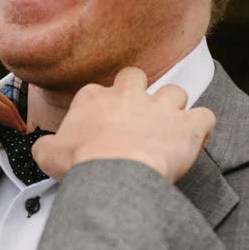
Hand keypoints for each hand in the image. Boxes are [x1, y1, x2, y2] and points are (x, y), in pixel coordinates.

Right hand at [32, 68, 213, 181]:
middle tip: (135, 116)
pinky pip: (205, 116)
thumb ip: (46, 146)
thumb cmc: (81, 162)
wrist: (114, 172)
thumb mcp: (48, 154)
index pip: (98, 91)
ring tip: (167, 129)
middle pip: (137, 77)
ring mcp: (161, 107)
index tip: (100, 127)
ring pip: (175, 92)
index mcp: (94, 97)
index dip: (101, 108)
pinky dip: (202, 126)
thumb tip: (43, 147)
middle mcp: (130, 94)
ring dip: (172, 108)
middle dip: (139, 92)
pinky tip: (194, 138)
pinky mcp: (188, 126)